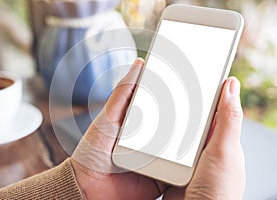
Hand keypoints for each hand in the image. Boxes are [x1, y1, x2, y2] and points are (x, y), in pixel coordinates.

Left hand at [71, 58, 244, 199]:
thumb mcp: (108, 117)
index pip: (165, 102)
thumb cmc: (93, 151)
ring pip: (184, 143)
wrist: (90, 187)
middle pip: (179, 122)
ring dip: (198, 135)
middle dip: (196, 112)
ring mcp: (159, 155)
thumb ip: (123, 93)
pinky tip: (204, 149)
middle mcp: (153, 136)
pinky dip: (193, 160)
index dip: (181, 91)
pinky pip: (182, 166)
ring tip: (215, 121)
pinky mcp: (163, 174)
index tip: (199, 77)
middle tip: (214, 98)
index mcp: (142, 120)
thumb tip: (139, 64)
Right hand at [163, 77, 245, 198]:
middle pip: (189, 118)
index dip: (203, 90)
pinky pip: (162, 147)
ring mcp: (185, 157)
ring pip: (173, 131)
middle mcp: (202, 147)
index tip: (191, 72)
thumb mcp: (225, 151)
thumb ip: (228, 119)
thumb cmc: (218, 191)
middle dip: (179, 104)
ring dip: (164, 121)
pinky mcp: (170, 167)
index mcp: (219, 139)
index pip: (212, 108)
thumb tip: (232, 85)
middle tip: (165, 85)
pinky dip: (155, 139)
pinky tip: (147, 130)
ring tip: (152, 103)